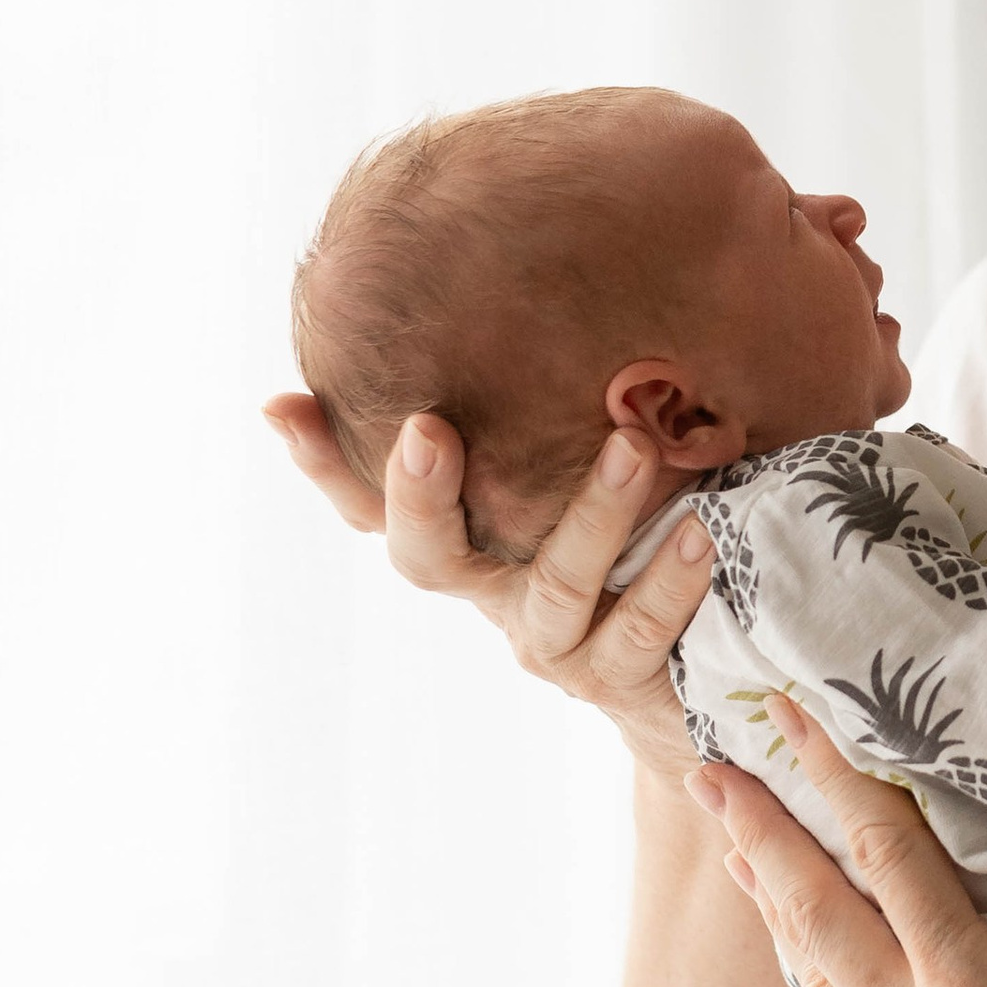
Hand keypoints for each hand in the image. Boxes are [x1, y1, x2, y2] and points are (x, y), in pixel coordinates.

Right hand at [263, 393, 712, 776]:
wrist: (690, 684)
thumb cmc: (626, 549)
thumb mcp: (578, 479)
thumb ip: (540, 410)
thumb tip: (491, 302)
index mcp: (464, 548)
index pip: (367, 507)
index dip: (321, 464)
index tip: (286, 408)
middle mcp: (492, 597)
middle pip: (429, 556)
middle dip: (419, 492)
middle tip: (428, 427)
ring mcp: (551, 645)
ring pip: (555, 586)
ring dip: (593, 514)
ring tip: (633, 448)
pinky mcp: (618, 678)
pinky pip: (638, 631)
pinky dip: (667, 581)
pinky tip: (700, 532)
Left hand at [693, 705, 986, 986]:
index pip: (889, 865)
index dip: (839, 782)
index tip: (792, 721)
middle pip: (816, 920)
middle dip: (759, 840)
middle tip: (705, 773)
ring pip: (819, 984)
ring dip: (775, 910)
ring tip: (736, 852)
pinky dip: (819, 983)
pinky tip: (814, 965)